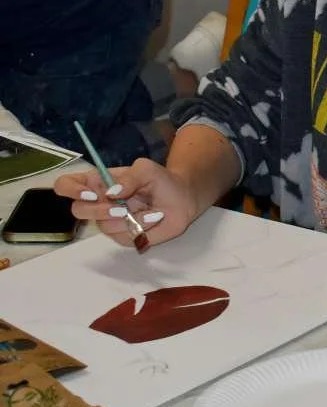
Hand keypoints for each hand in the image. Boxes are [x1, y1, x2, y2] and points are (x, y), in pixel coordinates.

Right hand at [53, 159, 198, 248]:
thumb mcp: (147, 169)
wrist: (182, 199)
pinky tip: (153, 218)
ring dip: (128, 219)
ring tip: (149, 210)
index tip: (89, 194)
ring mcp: (108, 221)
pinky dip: (141, 227)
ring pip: (103, 226)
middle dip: (98, 210)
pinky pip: (123, 236)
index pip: (65, 185)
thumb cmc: (161, 180)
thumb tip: (111, 192)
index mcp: (97, 182)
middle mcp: (98, 203)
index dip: (70, 189)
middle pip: (77, 210)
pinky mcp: (122, 236)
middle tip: (121, 209)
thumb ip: (130, 177)